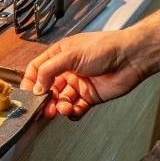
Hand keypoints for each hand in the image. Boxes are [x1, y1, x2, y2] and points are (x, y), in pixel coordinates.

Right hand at [20, 30, 145, 119]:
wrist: (131, 57)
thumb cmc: (104, 48)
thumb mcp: (70, 54)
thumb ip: (49, 70)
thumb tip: (36, 87)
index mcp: (60, 55)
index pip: (37, 69)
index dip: (30, 81)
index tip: (28, 94)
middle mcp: (67, 70)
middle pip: (48, 88)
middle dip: (45, 99)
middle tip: (45, 108)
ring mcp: (79, 84)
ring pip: (62, 100)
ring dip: (60, 106)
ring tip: (63, 108)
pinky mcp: (90, 97)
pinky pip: (76, 108)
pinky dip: (73, 113)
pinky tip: (74, 111)